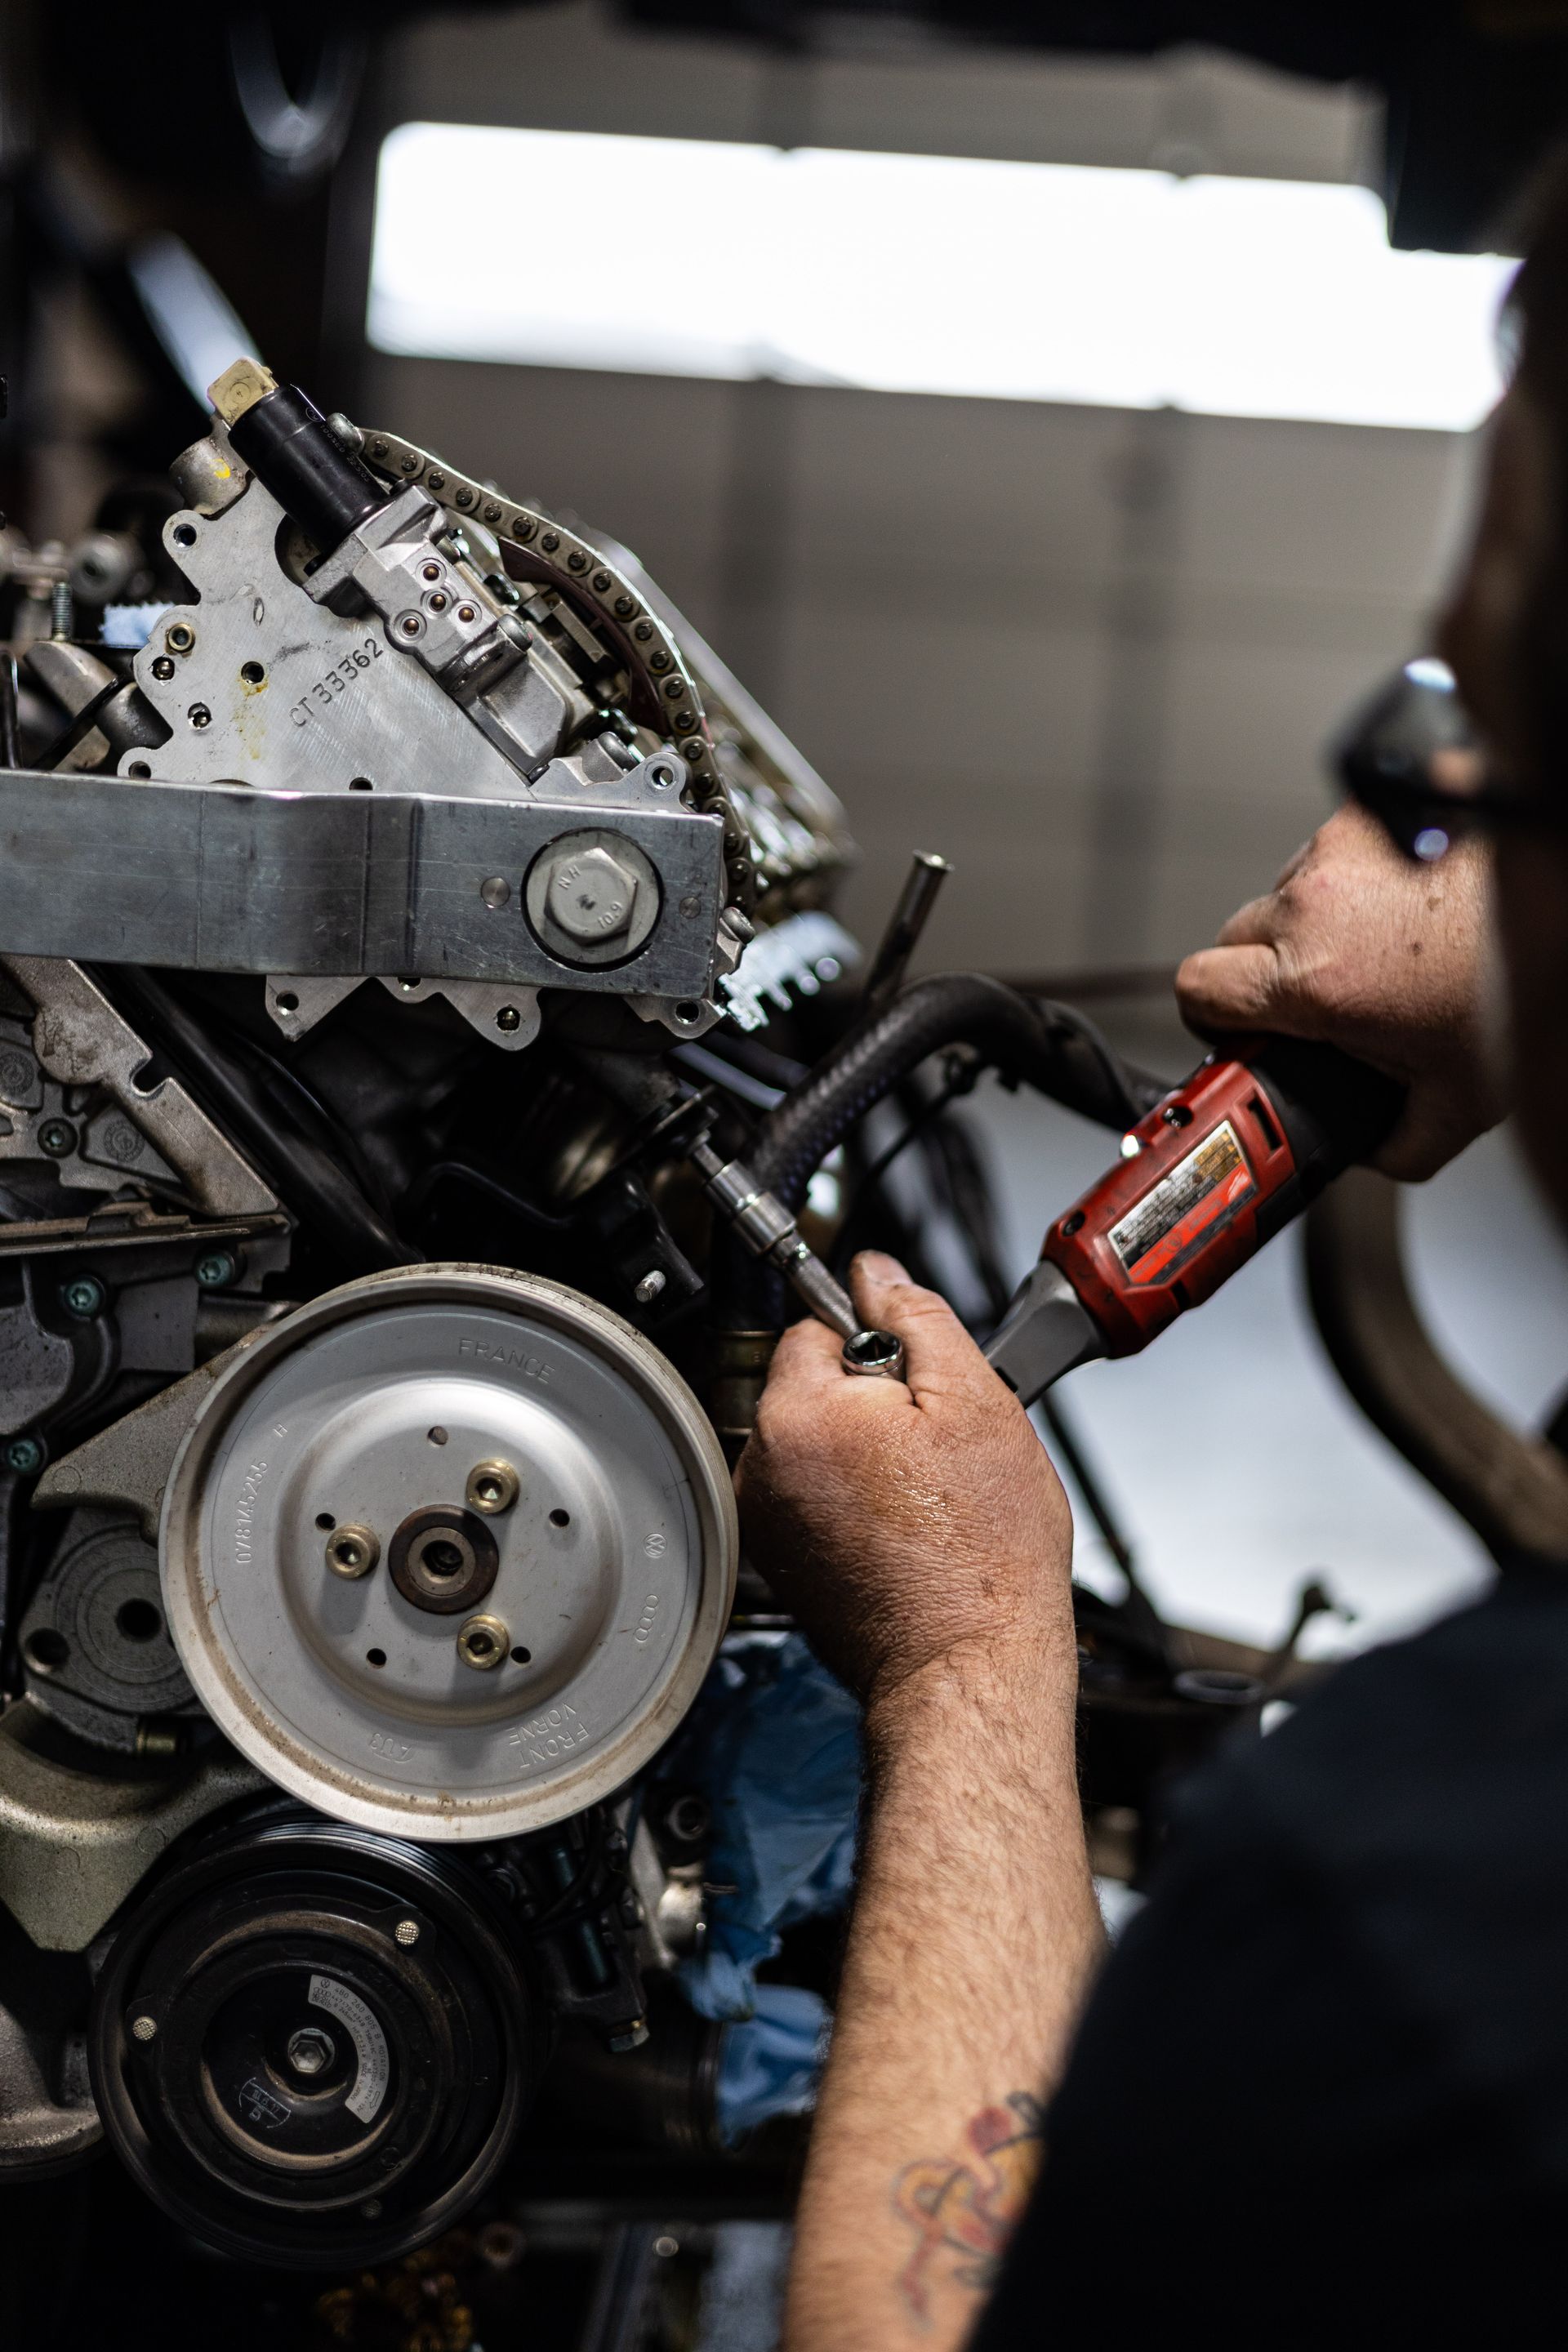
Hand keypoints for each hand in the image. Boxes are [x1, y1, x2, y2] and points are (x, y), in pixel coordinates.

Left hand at [735, 1251, 1074, 1714]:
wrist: (970, 1665)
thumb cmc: (982, 1556)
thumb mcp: (976, 1401)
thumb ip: (917, 1317)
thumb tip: (875, 1271)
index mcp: (797, 1415)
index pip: (818, 1326)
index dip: (882, 1347)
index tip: (922, 1385)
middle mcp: (762, 1467)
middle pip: (813, 1386)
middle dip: (873, 1402)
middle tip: (936, 1451)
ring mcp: (766, 1520)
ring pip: (817, 1443)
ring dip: (864, 1453)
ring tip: (925, 1499)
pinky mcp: (782, 1561)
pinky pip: (814, 1496)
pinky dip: (853, 1502)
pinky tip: (904, 1531)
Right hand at [1175, 804, 1501, 1179]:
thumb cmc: (1524, 987)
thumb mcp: (1458, 1101)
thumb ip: (1394, 1147)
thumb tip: (1367, 1153)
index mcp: (1315, 978)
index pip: (1196, 988)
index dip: (1210, 1016)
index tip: (1234, 1028)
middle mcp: (1316, 901)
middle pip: (1234, 937)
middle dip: (1265, 971)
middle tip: (1321, 998)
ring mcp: (1342, 843)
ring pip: (1286, 890)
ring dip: (1316, 921)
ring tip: (1386, 948)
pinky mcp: (1373, 806)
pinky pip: (1336, 850)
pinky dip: (1362, 880)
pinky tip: (1411, 908)